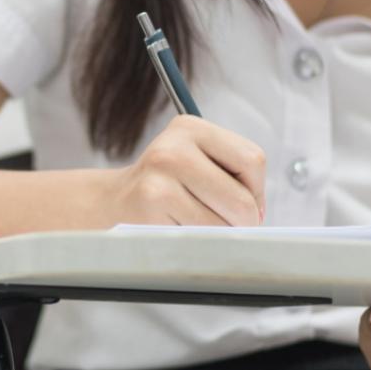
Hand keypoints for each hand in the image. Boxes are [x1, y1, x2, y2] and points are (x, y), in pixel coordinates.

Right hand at [107, 115, 265, 225]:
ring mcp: (159, 177)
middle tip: (226, 223)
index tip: (242, 201)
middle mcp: (173, 148)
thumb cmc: (166, 186)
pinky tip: (178, 229)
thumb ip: (232, 176)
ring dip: (219, 234)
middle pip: (241, 198)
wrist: (113, 202)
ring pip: (223, 223)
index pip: (252, 160)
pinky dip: (198, 242)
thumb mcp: (196, 162)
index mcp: (190, 127)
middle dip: (242, 221)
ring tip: (196, 224)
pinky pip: (200, 236)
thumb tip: (256, 216)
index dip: (256, 190)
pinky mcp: (152, 206)